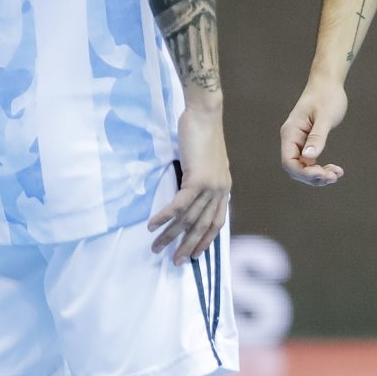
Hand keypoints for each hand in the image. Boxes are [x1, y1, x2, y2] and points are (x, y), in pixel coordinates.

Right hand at [151, 104, 230, 263]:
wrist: (204, 114)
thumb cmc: (202, 134)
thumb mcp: (205, 163)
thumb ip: (200, 181)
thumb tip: (188, 196)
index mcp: (224, 188)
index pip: (217, 222)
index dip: (205, 240)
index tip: (194, 255)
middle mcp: (220, 190)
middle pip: (203, 226)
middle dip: (188, 246)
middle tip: (174, 261)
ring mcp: (210, 186)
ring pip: (188, 218)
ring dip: (170, 234)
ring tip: (156, 246)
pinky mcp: (197, 179)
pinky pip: (179, 205)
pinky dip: (165, 217)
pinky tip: (152, 225)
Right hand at [280, 76, 348, 186]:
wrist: (328, 83)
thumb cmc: (327, 96)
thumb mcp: (325, 116)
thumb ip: (317, 137)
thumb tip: (309, 157)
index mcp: (290, 132)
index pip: (289, 162)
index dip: (303, 173)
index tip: (322, 174)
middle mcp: (291, 139)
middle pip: (295, 168)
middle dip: (313, 177)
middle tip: (333, 177)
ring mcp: (298, 141)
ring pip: (303, 167)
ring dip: (318, 175)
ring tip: (336, 175)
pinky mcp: (307, 142)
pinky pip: (310, 162)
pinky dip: (321, 168)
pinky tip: (335, 170)